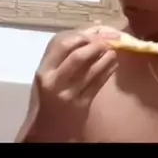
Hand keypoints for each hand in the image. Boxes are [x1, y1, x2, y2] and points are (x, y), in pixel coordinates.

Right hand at [17, 24, 122, 142]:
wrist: (47, 127)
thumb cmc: (47, 95)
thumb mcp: (48, 74)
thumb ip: (62, 54)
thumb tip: (93, 29)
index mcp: (43, 70)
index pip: (61, 44)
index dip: (81, 34)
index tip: (94, 32)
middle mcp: (54, 81)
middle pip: (77, 56)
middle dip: (96, 44)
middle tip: (107, 40)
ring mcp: (69, 94)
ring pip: (91, 70)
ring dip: (106, 56)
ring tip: (113, 50)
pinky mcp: (82, 105)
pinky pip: (98, 83)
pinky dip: (108, 70)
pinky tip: (113, 63)